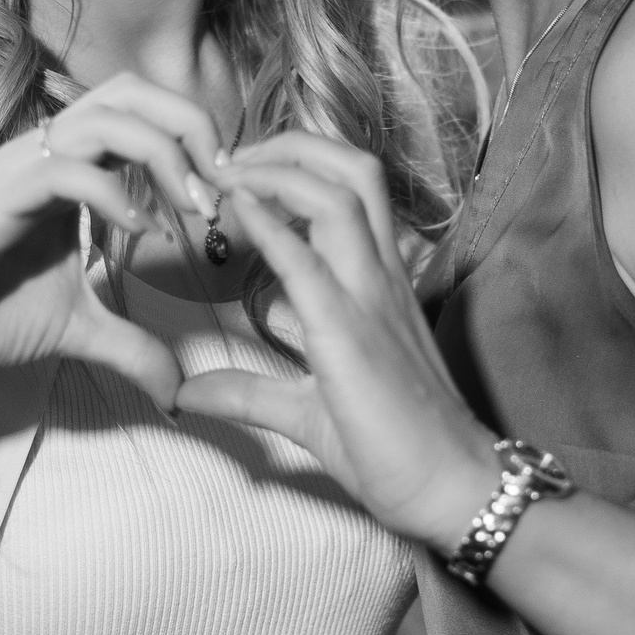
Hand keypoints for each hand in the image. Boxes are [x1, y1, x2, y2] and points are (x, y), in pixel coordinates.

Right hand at [0, 75, 227, 418]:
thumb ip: (132, 347)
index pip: (142, 110)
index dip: (195, 138)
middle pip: (134, 91)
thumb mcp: (77, 331)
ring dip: (166, 156)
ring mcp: (20, 169)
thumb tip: (179, 389)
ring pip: (107, 118)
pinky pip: (65, 170)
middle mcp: (46, 151)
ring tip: (194, 210)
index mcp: (68, 164)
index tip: (227, 196)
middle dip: (192, 126)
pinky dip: (114, 193)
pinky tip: (141, 233)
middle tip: (223, 189)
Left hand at [171, 133, 498, 546]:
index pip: (348, 192)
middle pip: (350, 171)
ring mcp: (371, 299)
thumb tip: (185, 394)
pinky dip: (270, 224)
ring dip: (277, 169)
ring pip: (338, 194)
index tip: (238, 171)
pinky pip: (309, 261)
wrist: (449, 489)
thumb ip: (249, 394)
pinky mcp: (351, 333)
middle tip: (229, 155)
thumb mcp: (306, 413)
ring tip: (227, 171)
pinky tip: (236, 207)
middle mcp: (380, 277)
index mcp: (376, 286)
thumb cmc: (395, 450)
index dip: (295, 164)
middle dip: (289, 145)